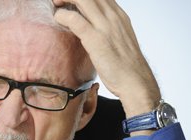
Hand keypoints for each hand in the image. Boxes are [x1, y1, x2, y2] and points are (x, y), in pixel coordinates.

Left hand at [53, 0, 160, 117]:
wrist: (135, 81)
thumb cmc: (125, 66)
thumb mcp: (118, 40)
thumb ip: (107, 30)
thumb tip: (92, 29)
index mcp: (119, 15)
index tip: (70, 1)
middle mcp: (113, 17)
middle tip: (58, 0)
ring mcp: (105, 26)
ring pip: (83, 0)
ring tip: (55, 5)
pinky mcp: (95, 39)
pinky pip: (75, 20)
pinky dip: (63, 16)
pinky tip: (58, 19)